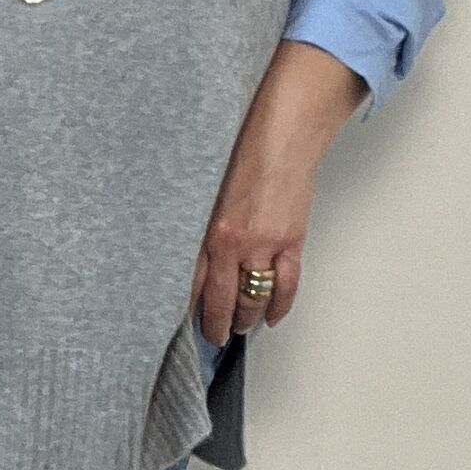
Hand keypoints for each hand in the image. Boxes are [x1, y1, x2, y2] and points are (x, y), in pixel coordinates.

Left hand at [190, 42, 366, 344]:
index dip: (187, 310)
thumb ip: (199, 222)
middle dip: (215, 325)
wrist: (283, 132)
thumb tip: (190, 251)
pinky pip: (286, 286)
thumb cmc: (243, 149)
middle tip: (211, 337)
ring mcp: (264, 245)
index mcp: (206, 229)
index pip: (191, 285)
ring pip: (253, 299)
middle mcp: (233, 243)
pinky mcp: (291, 242)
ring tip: (237, 328)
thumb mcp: (206, 189)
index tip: (179, 324)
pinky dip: (279, 307)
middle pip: (221, 301)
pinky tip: (271, 318)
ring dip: (245, 319)